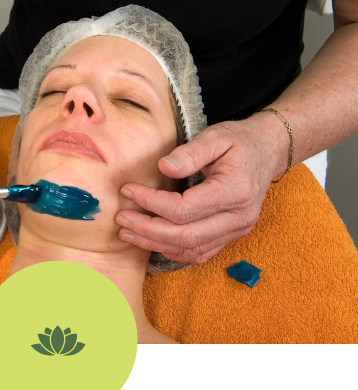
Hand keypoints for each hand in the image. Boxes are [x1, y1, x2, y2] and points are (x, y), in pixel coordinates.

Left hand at [115, 115, 287, 263]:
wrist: (268, 152)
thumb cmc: (240, 141)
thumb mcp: (217, 136)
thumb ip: (191, 152)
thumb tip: (163, 167)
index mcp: (235, 191)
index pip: (184, 209)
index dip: (151, 203)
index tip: (128, 190)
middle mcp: (238, 217)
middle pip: (185, 236)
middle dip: (148, 230)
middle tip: (121, 218)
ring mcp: (237, 230)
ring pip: (190, 249)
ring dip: (155, 244)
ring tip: (128, 232)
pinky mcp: (232, 236)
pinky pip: (200, 253)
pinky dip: (173, 251)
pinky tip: (152, 241)